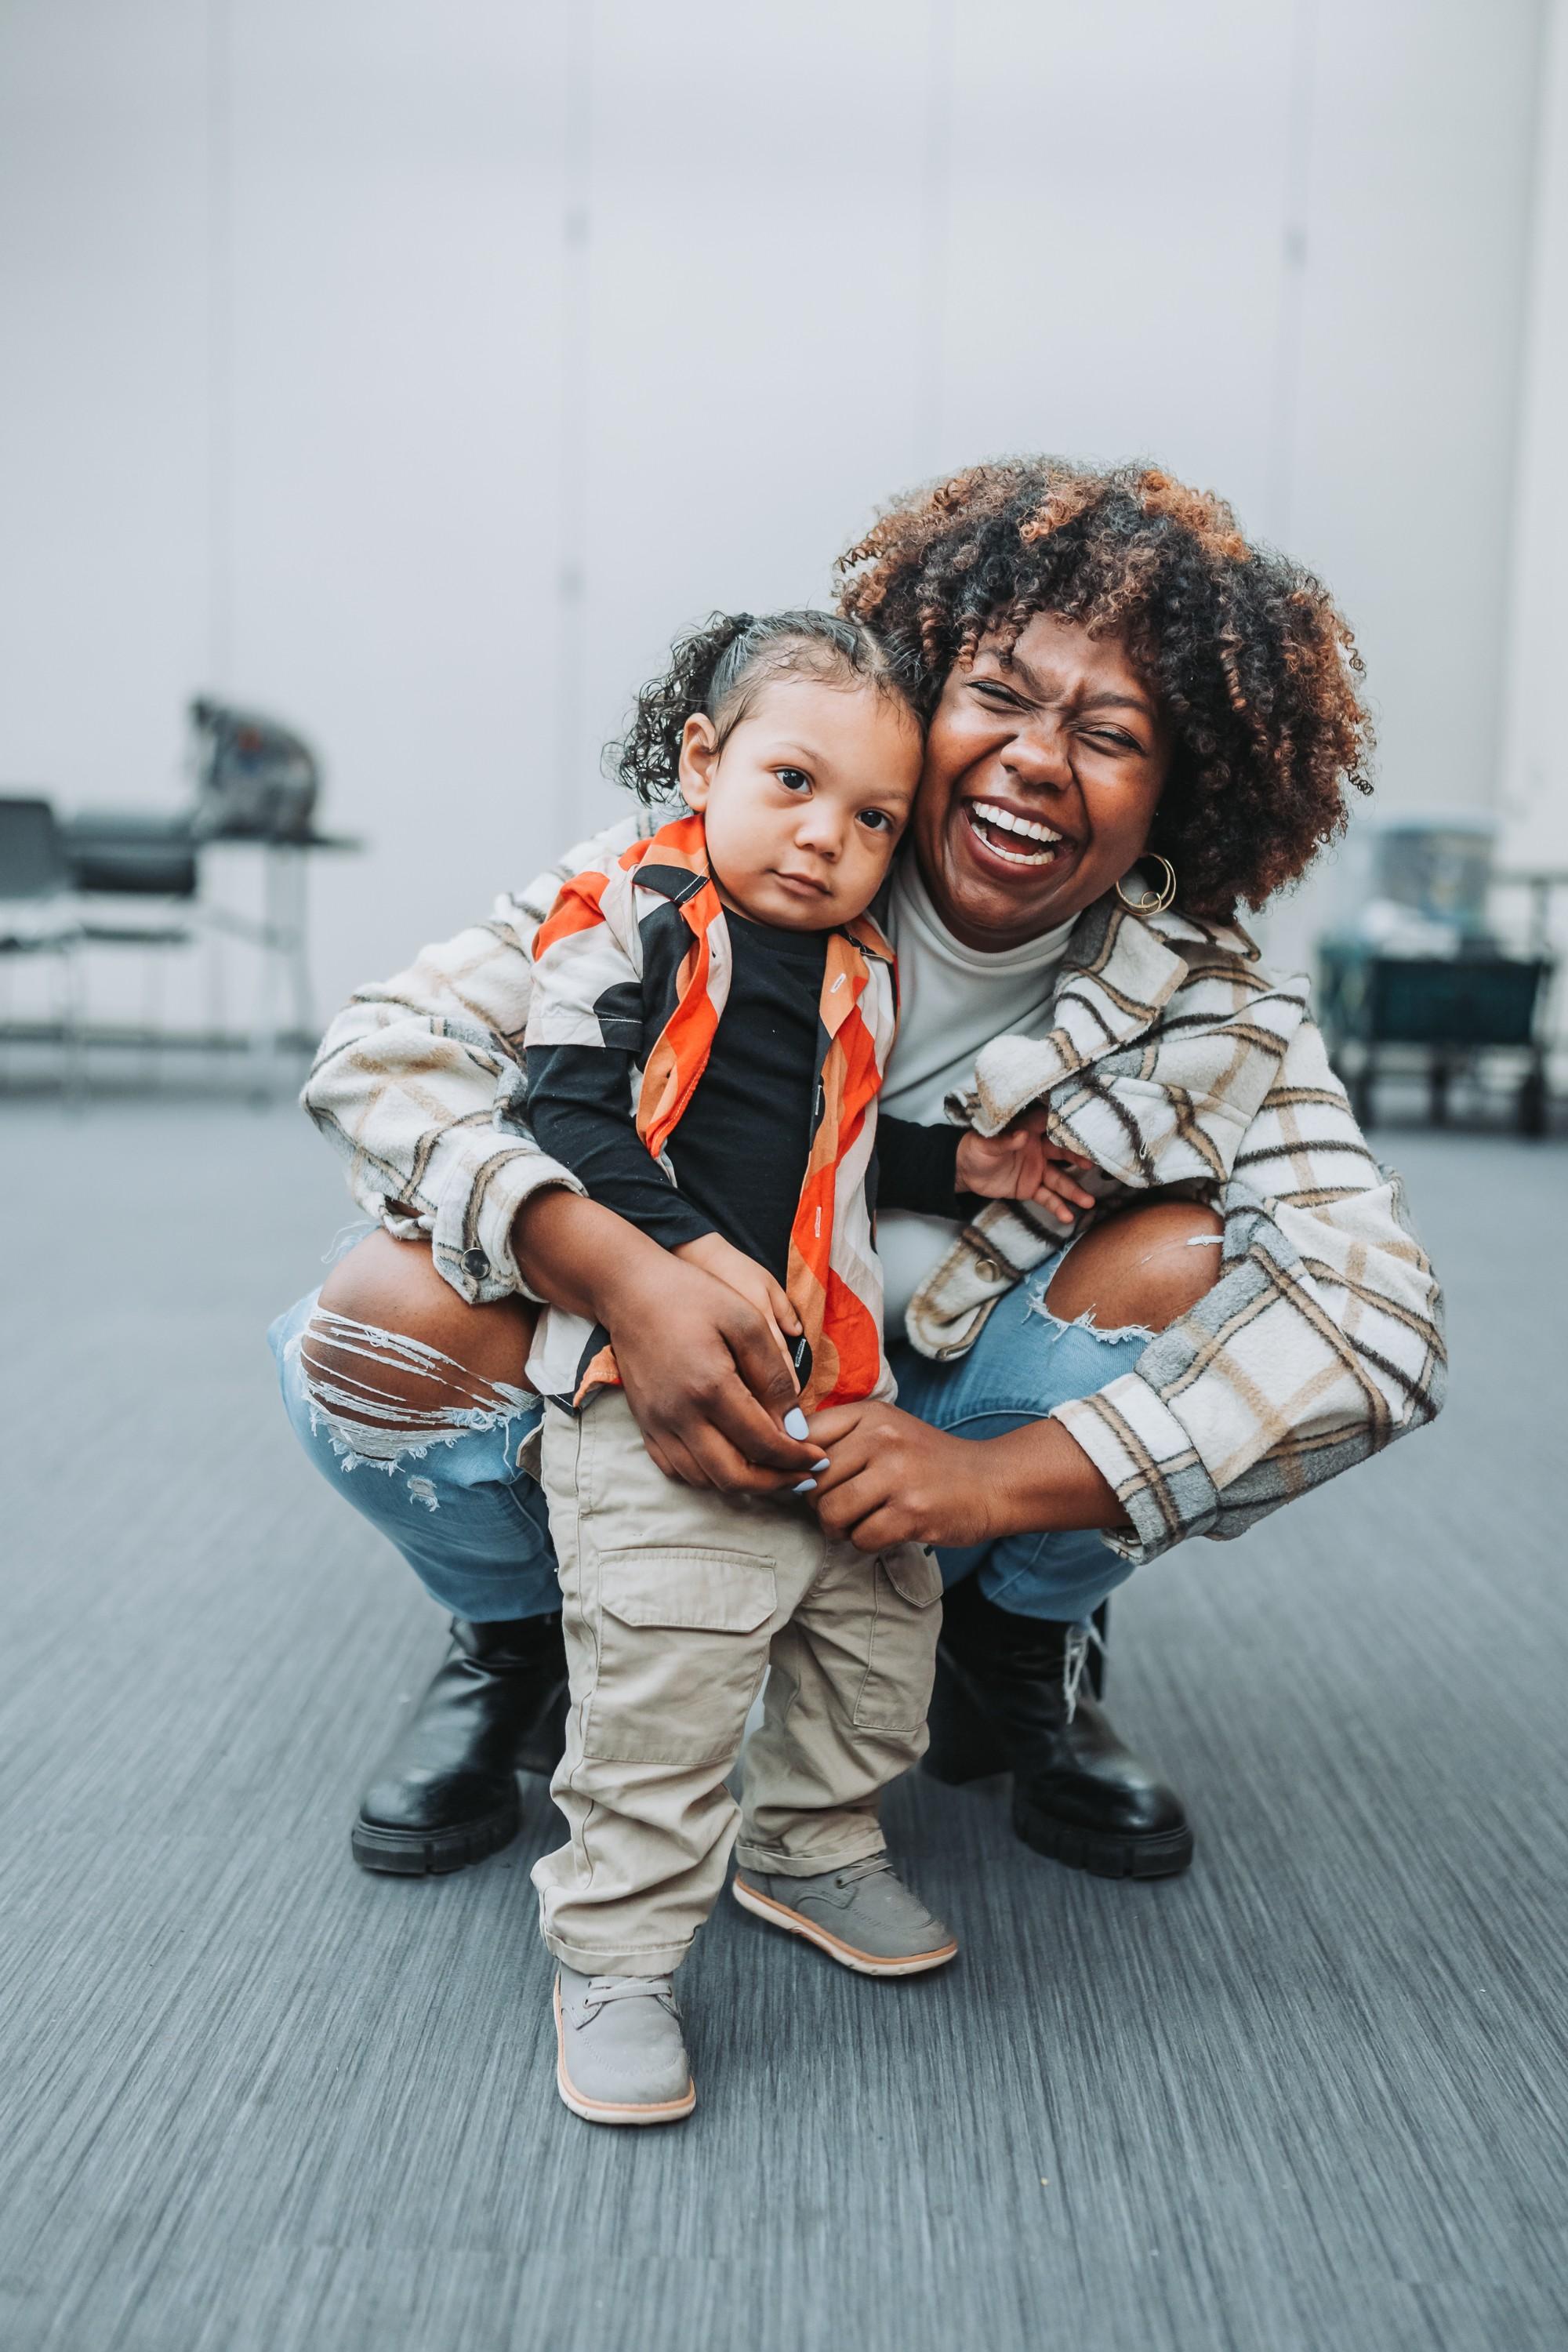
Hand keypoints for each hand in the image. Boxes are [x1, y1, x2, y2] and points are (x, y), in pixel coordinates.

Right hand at [511, 1189, 820, 1494]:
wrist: (629, 1291)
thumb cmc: (693, 1296)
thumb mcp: (746, 1319)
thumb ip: (774, 1374)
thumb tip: (796, 1427)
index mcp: (710, 1387)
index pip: (762, 1443)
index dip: (796, 1459)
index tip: (819, 1459)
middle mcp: (679, 1415)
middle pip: (733, 1476)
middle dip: (775, 1485)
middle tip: (803, 1478)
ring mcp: (657, 1423)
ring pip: (704, 1480)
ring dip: (743, 1485)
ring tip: (773, 1473)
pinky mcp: (644, 1424)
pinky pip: (677, 1470)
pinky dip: (709, 1477)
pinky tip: (732, 1463)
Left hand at [805, 1400, 1003, 1551]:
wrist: (990, 1482)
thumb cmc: (928, 1461)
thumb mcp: (887, 1430)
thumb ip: (840, 1437)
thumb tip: (785, 1460)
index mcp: (871, 1414)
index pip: (804, 1435)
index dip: (797, 1464)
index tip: (810, 1478)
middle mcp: (882, 1438)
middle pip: (814, 1481)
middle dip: (821, 1503)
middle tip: (844, 1506)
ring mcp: (898, 1475)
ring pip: (831, 1512)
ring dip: (839, 1527)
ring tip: (860, 1521)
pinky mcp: (911, 1513)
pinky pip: (860, 1538)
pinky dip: (866, 1542)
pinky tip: (885, 1530)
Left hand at [955, 1115, 1096, 1226]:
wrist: (964, 1171)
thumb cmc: (975, 1148)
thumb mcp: (986, 1143)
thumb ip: (1004, 1140)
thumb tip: (1023, 1136)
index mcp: (1029, 1131)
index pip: (1053, 1127)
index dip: (1069, 1130)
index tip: (1086, 1134)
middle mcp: (1038, 1149)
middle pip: (1063, 1153)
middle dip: (1079, 1159)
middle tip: (1093, 1165)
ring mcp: (1037, 1170)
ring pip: (1060, 1180)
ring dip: (1074, 1191)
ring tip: (1088, 1202)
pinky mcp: (1031, 1188)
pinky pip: (1047, 1197)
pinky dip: (1057, 1206)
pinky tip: (1068, 1216)